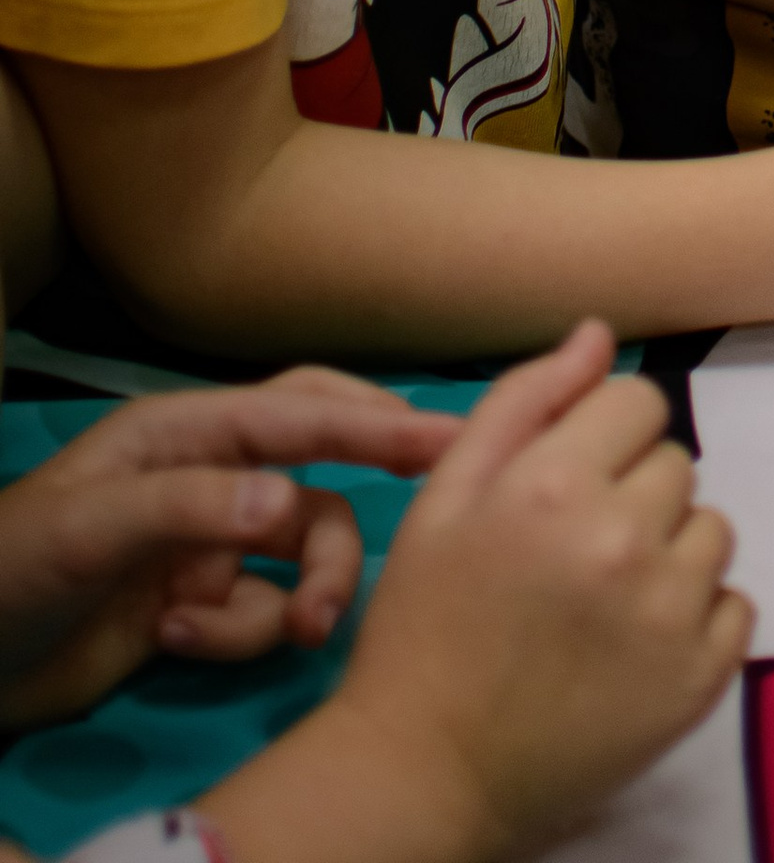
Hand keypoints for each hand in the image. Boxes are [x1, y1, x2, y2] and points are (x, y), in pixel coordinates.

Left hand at [0, 367, 453, 726]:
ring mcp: (208, 546)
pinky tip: (176, 642)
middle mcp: (212, 478)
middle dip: (361, 509)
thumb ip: (192, 505)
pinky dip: (235, 635)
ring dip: (307, 593)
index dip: (379, 421)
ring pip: (301, 555)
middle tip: (428, 531)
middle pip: (321, 477)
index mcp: (189, 431)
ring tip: (296, 632)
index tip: (449, 437)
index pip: (303, 412)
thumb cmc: (18, 566)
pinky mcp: (199, 609)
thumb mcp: (92, 525)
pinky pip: (258, 615)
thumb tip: (292, 500)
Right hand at [203, 323, 749, 862]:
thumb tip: (598, 336)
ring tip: (606, 599)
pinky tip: (638, 642)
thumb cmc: (425, 626)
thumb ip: (525, 401)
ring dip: (671, 551)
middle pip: (676, 465)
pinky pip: (737, 606)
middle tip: (573, 553)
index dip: (603, 437)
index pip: (639, 402)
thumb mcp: (445, 497)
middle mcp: (626, 539)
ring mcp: (671, 614)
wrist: (425, 772)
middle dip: (633, 493)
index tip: (568, 485)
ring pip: (713, 530)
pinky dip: (699, 616)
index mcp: (558, 484)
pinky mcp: (700, 680)